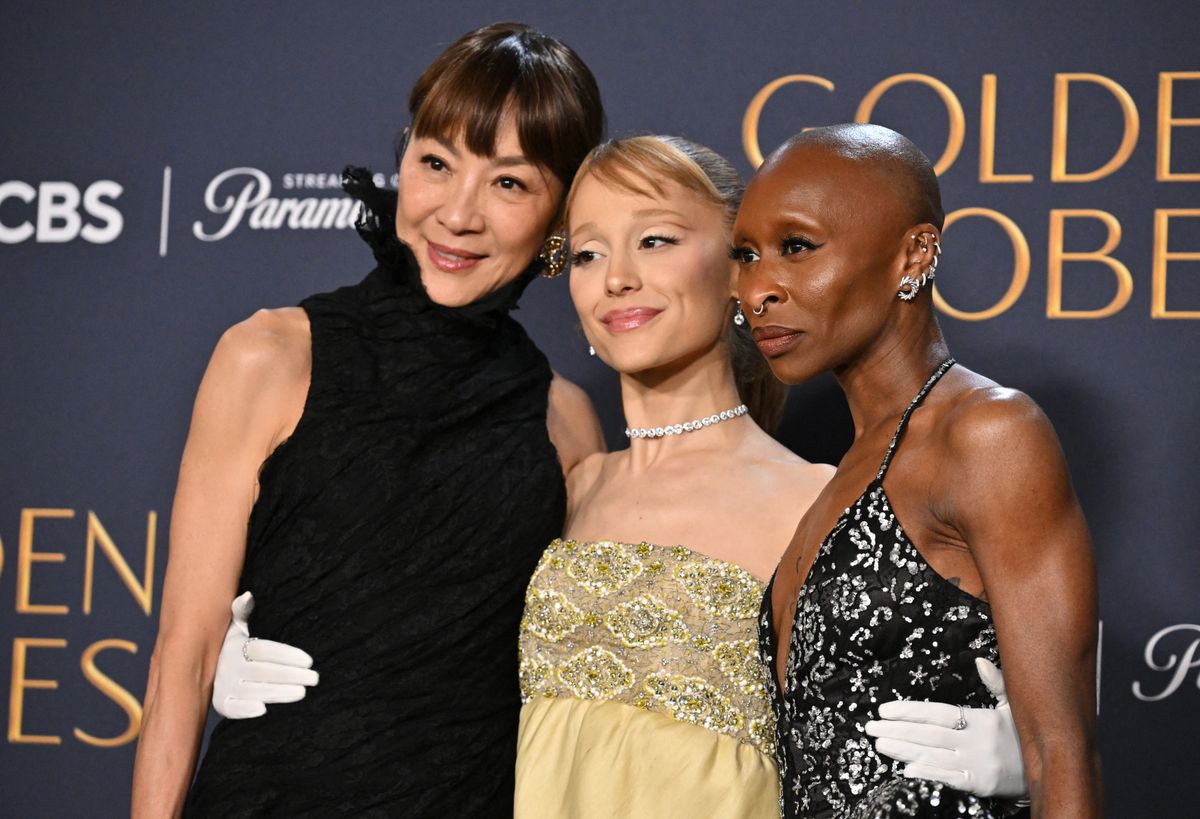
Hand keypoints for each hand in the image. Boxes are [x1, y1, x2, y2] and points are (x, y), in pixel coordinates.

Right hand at [211, 591, 318, 718]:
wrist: (207, 667)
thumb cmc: (234, 645)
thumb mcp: (236, 626)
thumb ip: (243, 611)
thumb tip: (248, 595)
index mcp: (235, 645)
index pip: (262, 649)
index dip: (286, 655)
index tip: (309, 660)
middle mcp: (228, 666)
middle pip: (262, 671)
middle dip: (290, 675)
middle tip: (314, 678)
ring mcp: (224, 685)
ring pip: (252, 691)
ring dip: (278, 693)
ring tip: (302, 692)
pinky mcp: (221, 703)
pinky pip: (232, 708)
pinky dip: (245, 710)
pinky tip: (264, 710)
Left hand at [864, 658, 1027, 798]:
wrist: (1049, 772)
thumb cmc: (1024, 736)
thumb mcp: (1015, 706)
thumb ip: (997, 683)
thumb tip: (981, 660)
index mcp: (982, 720)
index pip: (939, 713)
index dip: (910, 711)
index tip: (885, 709)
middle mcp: (977, 742)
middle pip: (930, 735)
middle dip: (898, 731)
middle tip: (871, 728)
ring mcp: (977, 766)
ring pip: (934, 756)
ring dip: (904, 750)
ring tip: (880, 744)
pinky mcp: (979, 786)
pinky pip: (949, 780)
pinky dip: (928, 774)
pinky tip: (907, 770)